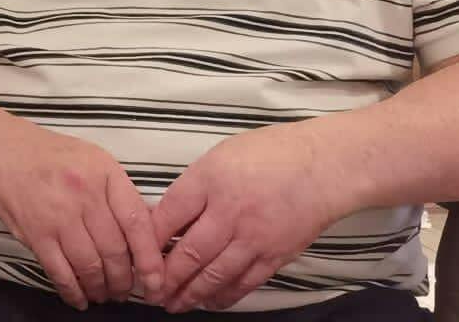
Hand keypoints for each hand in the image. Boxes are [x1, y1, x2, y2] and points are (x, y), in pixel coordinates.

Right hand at [0, 116, 163, 309]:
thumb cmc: (47, 154)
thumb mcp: (91, 159)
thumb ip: (117, 194)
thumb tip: (144, 238)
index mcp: (104, 172)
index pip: (137, 223)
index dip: (150, 260)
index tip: (156, 283)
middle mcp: (84, 193)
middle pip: (115, 251)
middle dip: (124, 281)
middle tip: (124, 291)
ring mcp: (58, 214)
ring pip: (90, 266)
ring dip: (100, 289)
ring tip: (103, 295)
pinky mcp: (34, 232)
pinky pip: (60, 272)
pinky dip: (73, 292)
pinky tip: (79, 299)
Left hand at [153, 123, 339, 312]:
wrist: (323, 167)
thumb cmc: (268, 154)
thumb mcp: (219, 157)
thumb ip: (194, 186)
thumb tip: (167, 214)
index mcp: (210, 181)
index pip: (169, 215)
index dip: (148, 239)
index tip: (134, 253)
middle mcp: (229, 212)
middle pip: (189, 252)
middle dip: (166, 277)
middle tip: (148, 292)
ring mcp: (254, 238)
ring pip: (215, 274)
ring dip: (190, 293)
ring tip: (173, 304)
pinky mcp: (276, 255)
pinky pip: (245, 282)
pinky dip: (225, 295)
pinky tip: (210, 302)